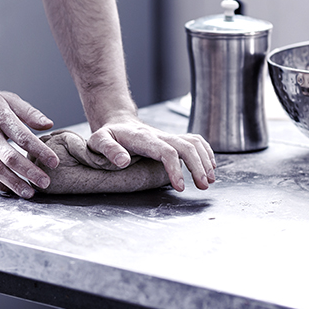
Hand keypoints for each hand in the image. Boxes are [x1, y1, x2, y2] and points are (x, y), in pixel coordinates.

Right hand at [0, 88, 58, 198]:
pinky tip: (10, 189)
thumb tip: (49, 125)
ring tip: (30, 192)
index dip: (40, 151)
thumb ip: (29, 112)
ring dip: (14, 183)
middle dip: (30, 172)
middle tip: (45, 183)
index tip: (54, 162)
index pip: (23, 137)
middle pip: (10, 157)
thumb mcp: (6, 99)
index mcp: (0, 117)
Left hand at [87, 116, 215, 191]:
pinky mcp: (173, 140)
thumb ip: (109, 150)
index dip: (176, 168)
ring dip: (205, 160)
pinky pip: (195, 141)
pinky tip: (210, 166)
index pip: (166, 151)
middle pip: (186, 146)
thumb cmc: (108, 134)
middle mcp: (160, 136)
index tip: (180, 186)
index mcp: (144, 138)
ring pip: (194, 142)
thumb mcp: (99, 141)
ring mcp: (168, 136)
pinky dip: (206, 152)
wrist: (118, 122)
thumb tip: (123, 161)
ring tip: (210, 180)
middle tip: (203, 186)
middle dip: (198, 165)